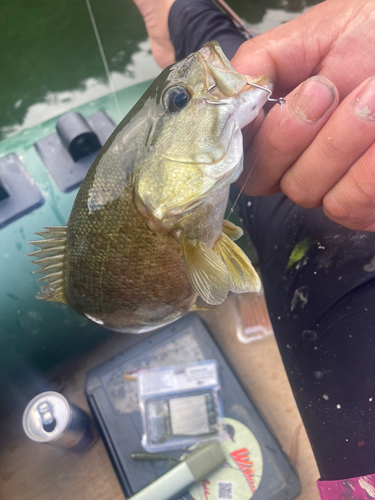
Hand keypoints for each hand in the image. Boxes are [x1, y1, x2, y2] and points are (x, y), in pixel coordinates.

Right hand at [232, 0, 374, 230]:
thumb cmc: (369, 36)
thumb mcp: (309, 35)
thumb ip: (258, 62)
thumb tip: (223, 93)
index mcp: (275, 131)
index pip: (237, 157)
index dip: (242, 136)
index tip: (264, 104)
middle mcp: (296, 164)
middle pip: (262, 179)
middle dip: (290, 133)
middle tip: (325, 90)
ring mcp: (329, 186)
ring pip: (303, 191)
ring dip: (336, 142)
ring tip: (369, 96)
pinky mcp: (363, 204)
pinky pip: (345, 205)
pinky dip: (365, 170)